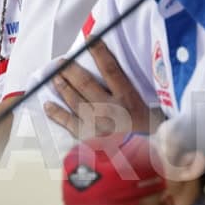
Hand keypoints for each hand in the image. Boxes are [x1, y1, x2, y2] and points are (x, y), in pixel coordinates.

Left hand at [43, 38, 162, 138]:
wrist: (145, 165)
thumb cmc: (154, 140)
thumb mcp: (156, 116)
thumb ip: (146, 101)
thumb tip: (145, 86)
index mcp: (129, 100)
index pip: (111, 68)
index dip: (99, 52)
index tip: (90, 39)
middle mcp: (110, 108)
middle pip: (86, 82)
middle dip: (71, 69)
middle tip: (61, 61)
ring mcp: (97, 123)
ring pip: (74, 99)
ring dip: (62, 86)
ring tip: (54, 77)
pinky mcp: (88, 138)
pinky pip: (68, 123)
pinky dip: (56, 113)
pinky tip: (48, 105)